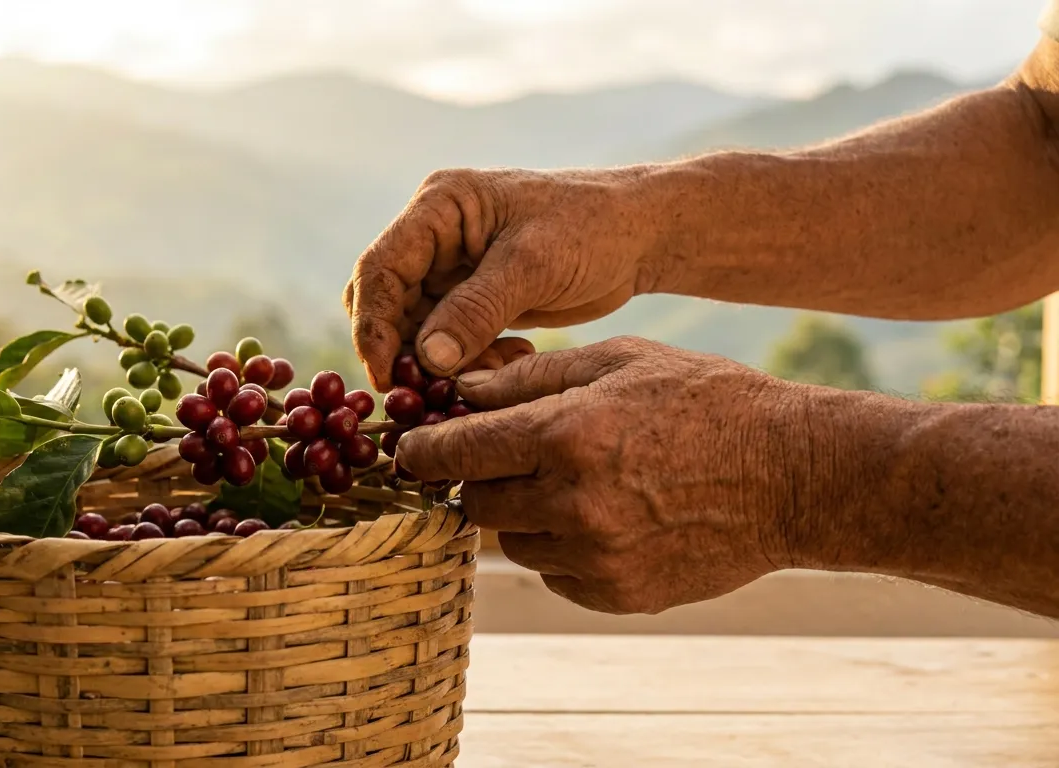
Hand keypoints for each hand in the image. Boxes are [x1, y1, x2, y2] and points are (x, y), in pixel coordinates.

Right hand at [343, 167, 668, 389]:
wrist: (642, 235)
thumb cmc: (592, 228)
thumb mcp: (533, 265)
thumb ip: (476, 309)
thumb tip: (426, 358)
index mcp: (439, 206)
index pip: (380, 268)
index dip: (372, 325)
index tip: (385, 375)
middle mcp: (435, 236)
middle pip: (387, 302)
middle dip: (401, 351)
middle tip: (421, 395)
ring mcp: (452, 269)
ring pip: (416, 330)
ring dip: (439, 363)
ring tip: (484, 378)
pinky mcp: (473, 300)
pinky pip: (448, 342)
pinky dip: (468, 363)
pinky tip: (510, 361)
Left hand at [396, 337, 824, 614]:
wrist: (793, 476)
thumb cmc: (707, 401)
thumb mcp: (620, 360)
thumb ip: (530, 376)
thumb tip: (458, 389)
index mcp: (567, 435)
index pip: (456, 452)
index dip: (423, 450)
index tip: (412, 450)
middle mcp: (573, 503)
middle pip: (474, 504)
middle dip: (478, 480)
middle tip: (506, 460)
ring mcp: (597, 557)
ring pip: (513, 543)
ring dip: (522, 515)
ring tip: (573, 483)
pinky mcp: (619, 594)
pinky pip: (555, 576)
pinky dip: (562, 551)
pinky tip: (606, 517)